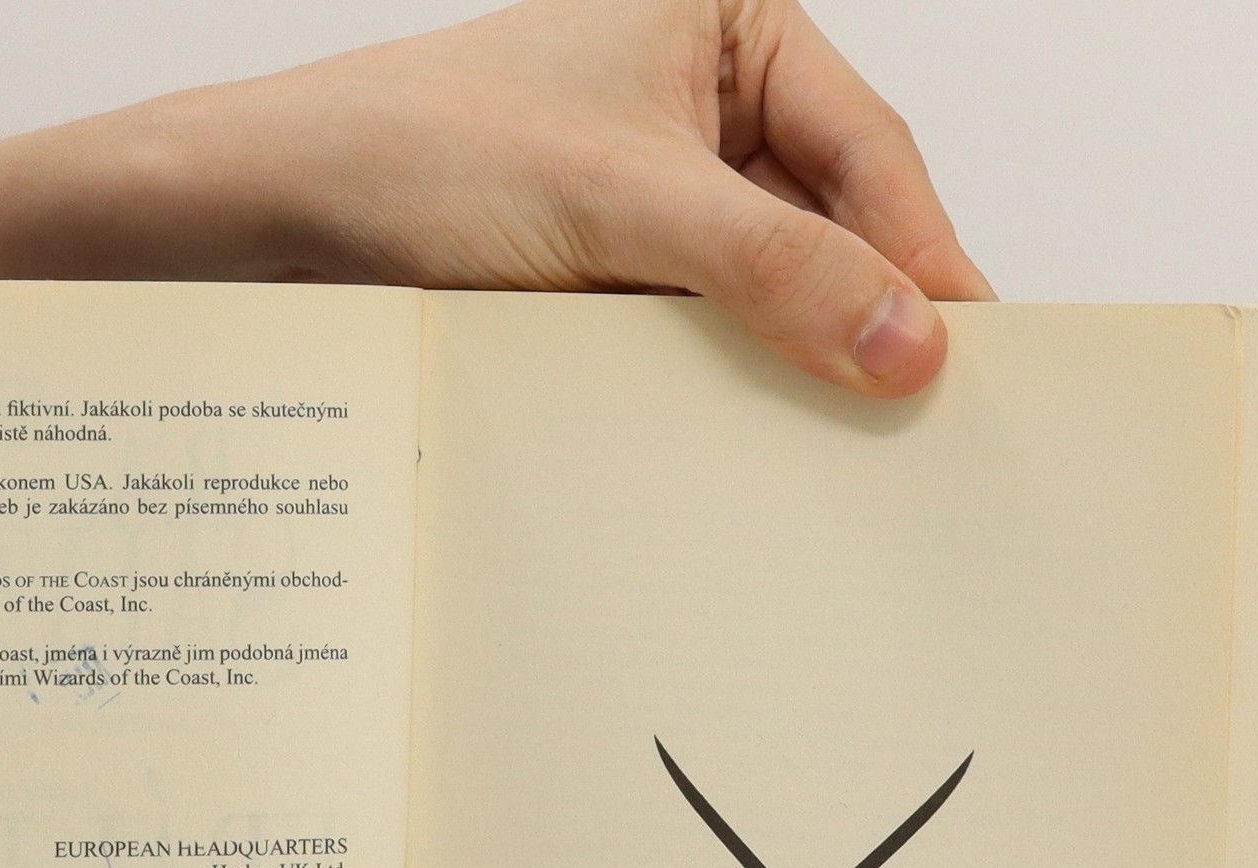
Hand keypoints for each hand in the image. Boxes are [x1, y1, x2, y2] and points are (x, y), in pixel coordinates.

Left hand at [41, 0, 990, 395]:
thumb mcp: (626, 203)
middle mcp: (701, 98)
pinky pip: (700, 324)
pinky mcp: (611, 263)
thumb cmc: (430, 153)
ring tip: (844, 435)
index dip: (921, 250)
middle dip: (864, 310)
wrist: (288, 214)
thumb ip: (774, 269)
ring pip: (765, 281)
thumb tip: (909, 342)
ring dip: (793, 354)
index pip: (866, 147)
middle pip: (827, 219)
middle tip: (924, 410)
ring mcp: (656, 186)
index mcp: (729, 23)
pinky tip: (750, 429)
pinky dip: (724, 375)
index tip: (968, 346)